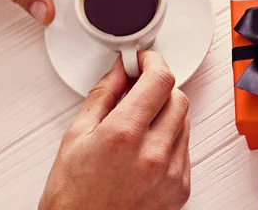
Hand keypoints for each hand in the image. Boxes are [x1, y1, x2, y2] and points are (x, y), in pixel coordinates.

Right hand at [39, 52, 190, 209]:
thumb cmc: (73, 198)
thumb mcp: (76, 137)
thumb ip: (103, 95)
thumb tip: (120, 70)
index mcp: (124, 135)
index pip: (160, 79)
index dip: (153, 62)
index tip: (144, 61)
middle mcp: (153, 155)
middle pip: (177, 97)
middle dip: (159, 88)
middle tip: (139, 92)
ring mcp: (171, 173)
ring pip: (184, 121)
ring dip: (166, 114)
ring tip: (138, 127)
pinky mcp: (181, 188)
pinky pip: (185, 148)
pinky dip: (170, 140)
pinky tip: (146, 150)